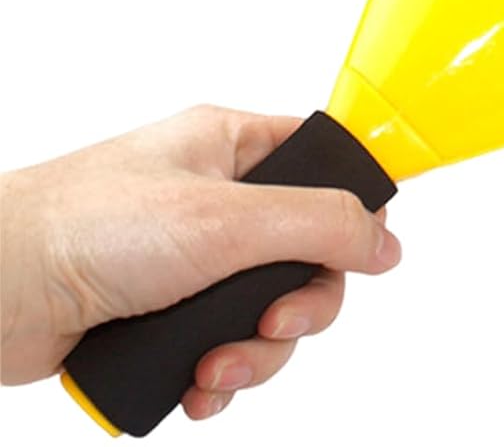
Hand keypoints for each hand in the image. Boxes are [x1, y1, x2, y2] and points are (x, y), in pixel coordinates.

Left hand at [0, 106, 400, 420]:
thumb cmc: (84, 226)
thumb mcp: (225, 220)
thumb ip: (318, 226)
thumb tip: (388, 242)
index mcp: (232, 148)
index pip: (325, 166)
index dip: (352, 211)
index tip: (359, 256)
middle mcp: (215, 202)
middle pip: (305, 256)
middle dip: (298, 306)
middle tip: (273, 323)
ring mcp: (187, 263)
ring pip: (267, 313)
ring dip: (255, 352)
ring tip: (215, 368)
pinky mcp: (159, 319)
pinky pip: (222, 350)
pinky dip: (218, 376)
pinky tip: (195, 387)